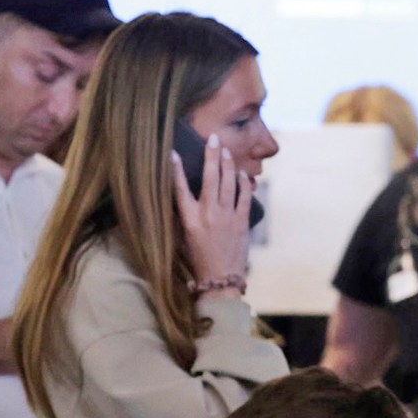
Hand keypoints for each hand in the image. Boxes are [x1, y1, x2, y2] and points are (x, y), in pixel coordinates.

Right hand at [173, 132, 251, 294]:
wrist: (220, 279)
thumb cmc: (198, 259)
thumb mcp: (181, 238)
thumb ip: (181, 216)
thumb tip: (179, 197)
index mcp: (188, 219)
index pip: (179, 188)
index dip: (175, 169)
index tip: (173, 152)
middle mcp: (207, 214)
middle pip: (208, 178)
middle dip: (210, 156)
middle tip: (213, 138)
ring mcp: (226, 217)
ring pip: (228, 184)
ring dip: (227, 164)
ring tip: (226, 150)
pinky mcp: (242, 222)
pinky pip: (244, 197)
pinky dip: (244, 183)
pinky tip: (242, 173)